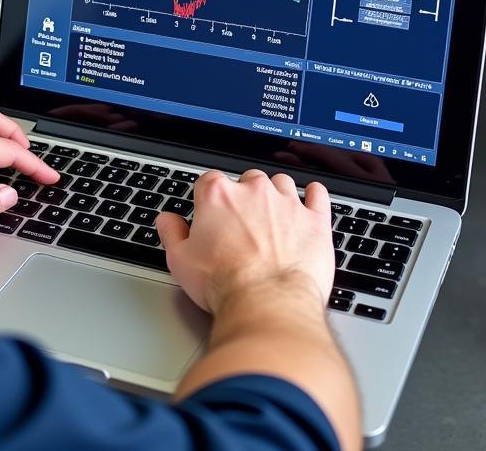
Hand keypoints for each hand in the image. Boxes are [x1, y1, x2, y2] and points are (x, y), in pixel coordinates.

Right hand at [156, 169, 332, 313]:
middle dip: (245, 197)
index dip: (210, 199)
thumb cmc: (225, 285)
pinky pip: (318, 194)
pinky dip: (314, 196)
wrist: (268, 305)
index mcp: (218, 195)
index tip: (212, 215)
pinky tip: (310, 201)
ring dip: (277, 195)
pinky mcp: (315, 220)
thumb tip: (167, 220)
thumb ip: (171, 233)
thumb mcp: (180, 261)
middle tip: (243, 224)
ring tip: (274, 217)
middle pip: (247, 179)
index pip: (210, 181)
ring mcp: (287, 203)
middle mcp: (253, 191)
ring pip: (281, 183)